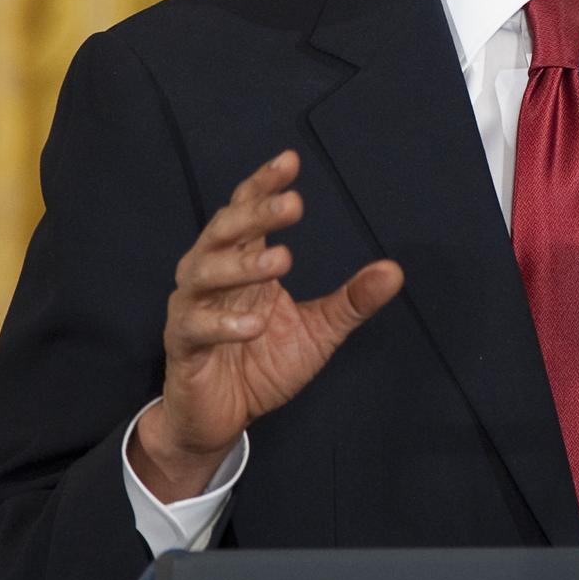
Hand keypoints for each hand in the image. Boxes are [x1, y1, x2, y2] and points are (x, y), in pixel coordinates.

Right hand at [128, 150, 402, 501]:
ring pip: (205, 271)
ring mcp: (192, 307)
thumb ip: (351, 301)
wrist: (220, 419)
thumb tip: (395, 271)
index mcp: (243, 261)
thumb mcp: (317, 331)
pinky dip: (224, 322)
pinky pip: (197, 325)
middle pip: (225, 229)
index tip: (291, 160)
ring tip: (284, 260)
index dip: (264, 184)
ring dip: (243, 264)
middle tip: (294, 204)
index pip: (247, 209)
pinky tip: (254, 323)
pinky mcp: (182, 345)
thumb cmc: (263, 364)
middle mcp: (212, 274)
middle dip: (257, 213)